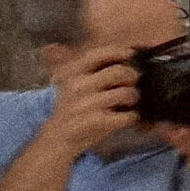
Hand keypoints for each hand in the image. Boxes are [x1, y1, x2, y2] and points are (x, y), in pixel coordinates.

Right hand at [40, 44, 140, 160]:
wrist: (57, 139)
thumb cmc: (72, 111)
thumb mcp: (74, 86)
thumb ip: (92, 72)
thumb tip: (118, 58)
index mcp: (72, 74)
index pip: (96, 55)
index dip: (116, 51)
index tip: (129, 53)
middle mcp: (78, 86)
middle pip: (118, 72)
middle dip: (131, 77)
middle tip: (132, 83)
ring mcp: (87, 104)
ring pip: (125, 93)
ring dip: (132, 98)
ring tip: (128, 102)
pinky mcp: (96, 122)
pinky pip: (127, 116)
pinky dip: (131, 117)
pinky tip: (126, 118)